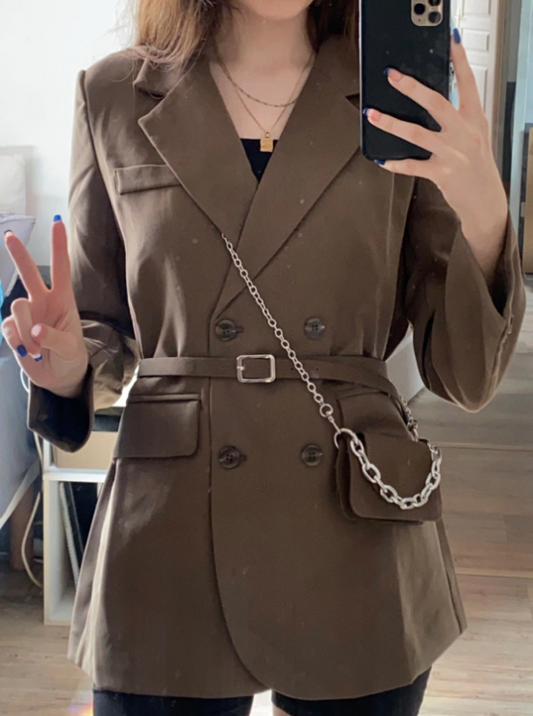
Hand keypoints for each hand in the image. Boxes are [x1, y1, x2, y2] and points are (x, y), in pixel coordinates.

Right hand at [1, 219, 88, 397]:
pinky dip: (17, 342)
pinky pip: (7, 328)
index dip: (58, 247)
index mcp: (63, 301)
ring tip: (37, 348)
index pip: (61, 269)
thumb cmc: (70, 357)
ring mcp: (26, 314)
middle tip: (9, 236)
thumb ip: (55, 338)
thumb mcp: (70, 349)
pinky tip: (27, 351)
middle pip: (29, 274)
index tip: (57, 224)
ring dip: (25, 330)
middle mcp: (43, 302)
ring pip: (16, 308)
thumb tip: (35, 330)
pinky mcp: (12, 328)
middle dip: (19, 255)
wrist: (58, 377)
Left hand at [363, 30, 507, 280]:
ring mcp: (453, 153)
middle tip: (392, 76)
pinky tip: (382, 160)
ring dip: (391, 123)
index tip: (450, 41)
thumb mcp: (475, 136)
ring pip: (417, 133)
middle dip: (412, 88)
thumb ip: (458, 118)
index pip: (468, 84)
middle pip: (437, 104)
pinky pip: (413, 166)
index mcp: (475, 119)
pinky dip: (396, 163)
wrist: (485, 201)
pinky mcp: (441, 173)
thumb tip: (429, 101)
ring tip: (372, 114)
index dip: (459, 62)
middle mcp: (465, 133)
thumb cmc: (476, 166)